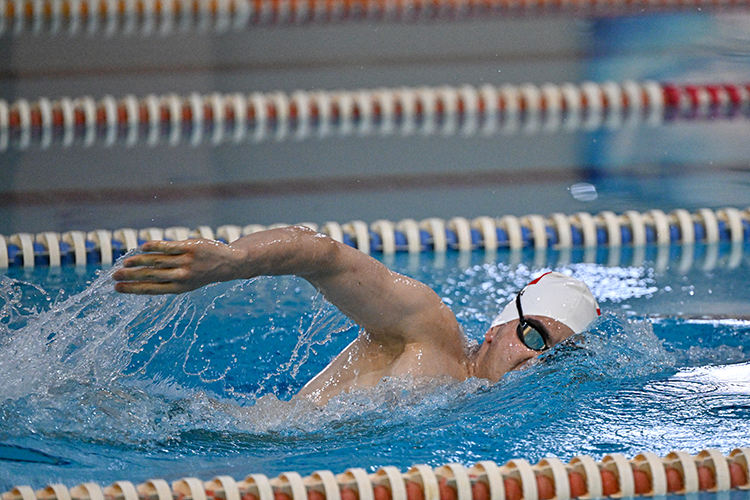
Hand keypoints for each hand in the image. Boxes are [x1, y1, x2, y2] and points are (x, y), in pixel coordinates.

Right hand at [113, 239, 241, 294]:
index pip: (151, 289)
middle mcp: (182, 276)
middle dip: (130, 276)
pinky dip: (154, 246)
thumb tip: (139, 275)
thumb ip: (166, 279)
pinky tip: (142, 247)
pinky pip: (169, 246)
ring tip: (124, 262)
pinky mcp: (190, 247)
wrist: (229, 263)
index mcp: (179, 288)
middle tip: (114, 275)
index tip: (117, 288)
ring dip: (138, 262)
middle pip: (151, 276)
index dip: (133, 289)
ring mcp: (186, 262)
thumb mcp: (187, 282)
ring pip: (157, 261)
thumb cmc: (203, 273)